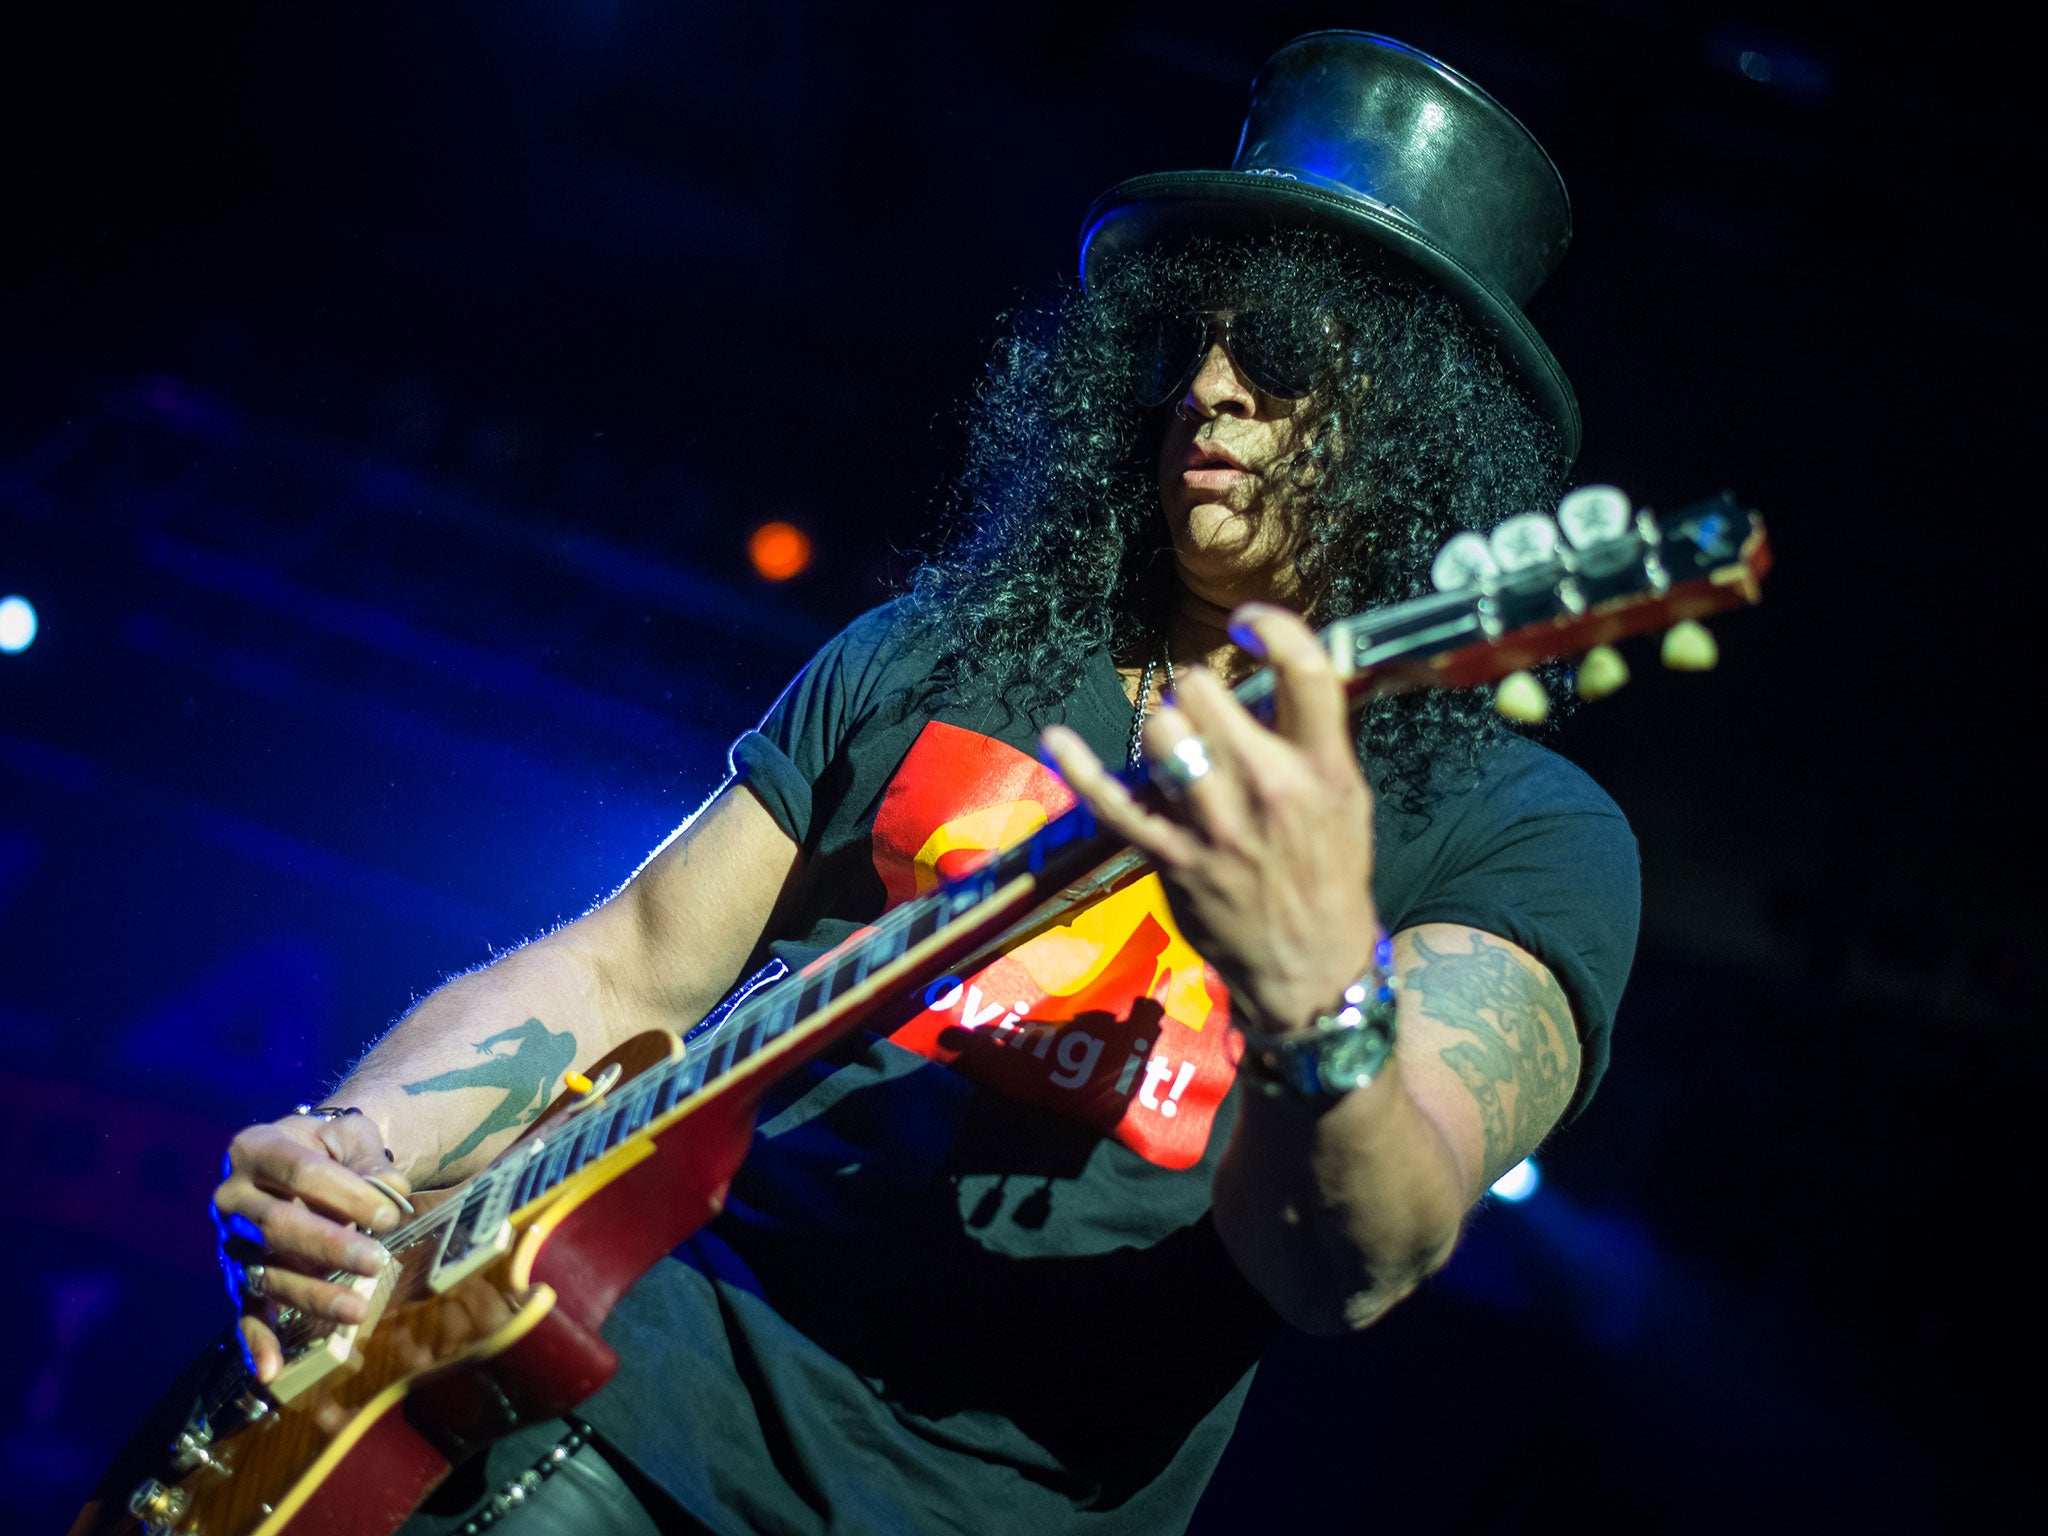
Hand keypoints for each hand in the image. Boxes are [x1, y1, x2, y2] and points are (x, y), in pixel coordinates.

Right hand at [211, 1110, 411, 1383]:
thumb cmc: (331, 1147)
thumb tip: (393, 1189)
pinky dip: (256, 1341)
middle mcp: (232, 1196)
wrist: (302, 1159)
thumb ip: (370, 1160)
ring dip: (312, 1294)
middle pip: (278, 1224)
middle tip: (376, 1259)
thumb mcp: (352, 1138)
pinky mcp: (238, 1277)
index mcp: (256, 1147)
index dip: (346, 1193)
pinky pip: (244, 1311)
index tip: (390, 1214)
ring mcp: (231, 1241)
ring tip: (358, 1310)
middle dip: (329, 1245)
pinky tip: (270, 1370)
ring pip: (268, 1272)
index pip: (300, 1171)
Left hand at [1042, 604, 1379, 1031]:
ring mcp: (1216, 825)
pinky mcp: (1171, 857)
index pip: (1306, 671)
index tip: (1246, 620)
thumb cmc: (1329, 873)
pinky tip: (1055, 739)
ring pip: (1162, 733)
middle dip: (1198, 695)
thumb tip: (1268, 676)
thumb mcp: (1346, 799)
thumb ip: (1311, 739)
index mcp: (1324, 768)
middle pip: (1207, 695)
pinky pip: (1113, 802)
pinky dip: (1078, 768)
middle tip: (1205, 717)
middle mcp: (1271, 789)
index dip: (1271, 628)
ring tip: (1176, 750)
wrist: (1311, 968)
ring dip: (1162, 731)